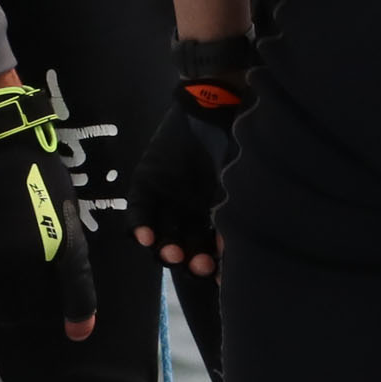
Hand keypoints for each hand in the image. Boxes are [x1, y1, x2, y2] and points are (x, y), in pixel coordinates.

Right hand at [0, 82, 96, 337]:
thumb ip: (67, 244)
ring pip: (4, 311)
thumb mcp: (66, 205)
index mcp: (61, 242)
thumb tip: (64, 280)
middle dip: (38, 311)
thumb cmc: (36, 169)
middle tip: (36, 300)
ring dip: (9, 313)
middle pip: (35, 310)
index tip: (79, 332)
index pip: (76, 293)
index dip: (80, 318)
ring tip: (11, 303)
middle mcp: (28, 258)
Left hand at [131, 39, 258, 279]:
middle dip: (191, 261)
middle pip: (186, 248)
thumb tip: (235, 253)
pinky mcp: (147, 183)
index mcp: (216, 214)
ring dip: (164, 250)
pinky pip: (138, 209)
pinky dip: (139, 225)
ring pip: (161, 235)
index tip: (218, 277)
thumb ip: (234, 217)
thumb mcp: (241, 184)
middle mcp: (191, 211)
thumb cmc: (240, 143)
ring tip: (169, 254)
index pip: (212, 250)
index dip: (214, 267)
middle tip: (197, 265)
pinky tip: (145, 237)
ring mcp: (167, 198)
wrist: (219, 104)